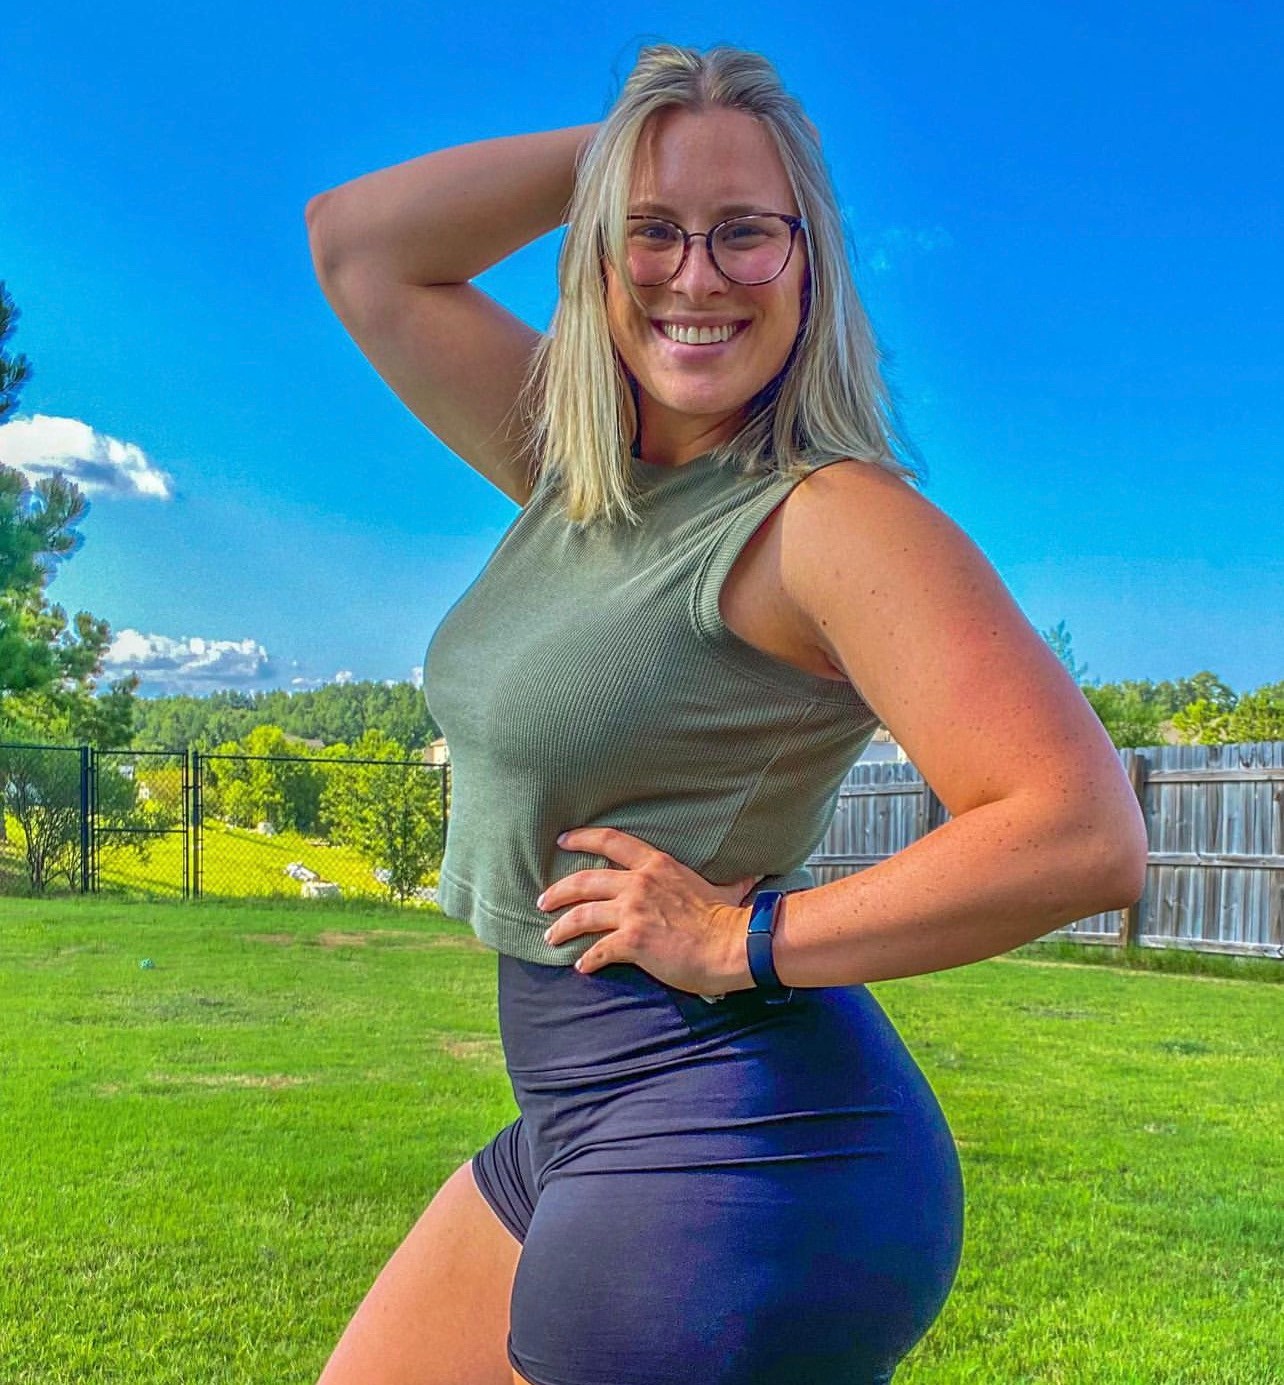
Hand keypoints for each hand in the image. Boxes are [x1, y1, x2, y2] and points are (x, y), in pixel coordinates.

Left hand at [539, 826, 762, 993]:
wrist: (733, 945)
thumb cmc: (729, 919)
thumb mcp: (724, 888)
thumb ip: (729, 879)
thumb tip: (755, 875)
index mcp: (657, 865)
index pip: (611, 841)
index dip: (582, 838)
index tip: (562, 840)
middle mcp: (639, 883)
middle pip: (584, 881)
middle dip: (557, 891)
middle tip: (543, 901)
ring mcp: (633, 911)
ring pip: (582, 915)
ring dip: (562, 927)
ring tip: (551, 937)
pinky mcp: (632, 941)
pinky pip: (598, 950)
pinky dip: (587, 959)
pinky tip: (582, 967)